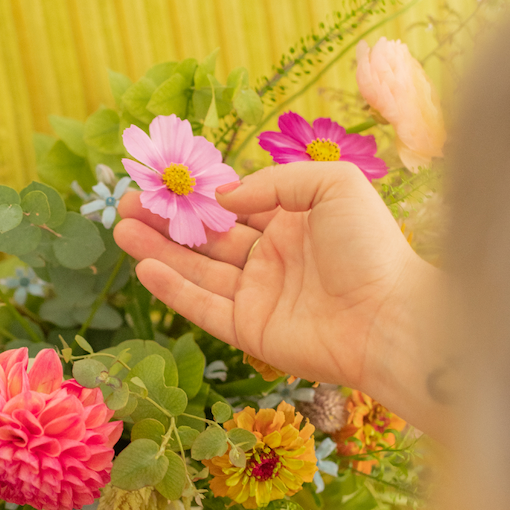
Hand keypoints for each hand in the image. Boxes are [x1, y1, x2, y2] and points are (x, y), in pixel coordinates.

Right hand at [114, 160, 439, 414]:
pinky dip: (173, 289)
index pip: (234, 204)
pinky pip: (203, 307)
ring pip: (198, 270)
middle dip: (166, 220)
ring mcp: (259, 296)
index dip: (197, 193)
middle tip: (125, 203)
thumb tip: (224, 197)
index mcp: (293, 222)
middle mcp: (272, 258)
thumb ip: (275, 181)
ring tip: (120, 228)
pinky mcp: (249, 331)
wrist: (389, 318)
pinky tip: (144, 267)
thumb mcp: (335, 185)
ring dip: (158, 249)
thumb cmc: (370, 247)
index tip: (160, 179)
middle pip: (207, 237)